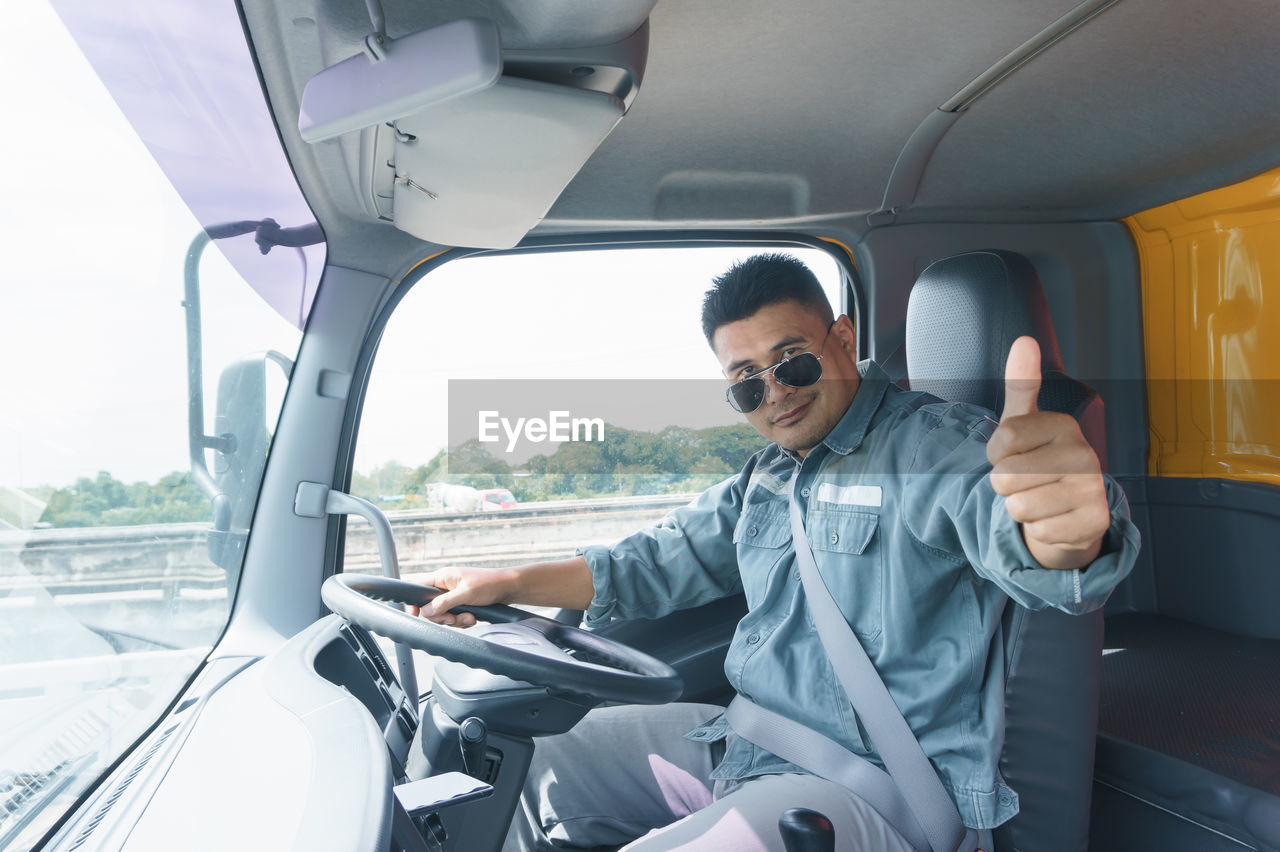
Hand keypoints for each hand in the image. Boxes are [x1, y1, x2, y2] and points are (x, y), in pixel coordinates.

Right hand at [410, 565, 516, 627]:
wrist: (510, 589)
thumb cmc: (490, 584)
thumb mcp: (466, 594)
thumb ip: (444, 602)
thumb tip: (425, 611)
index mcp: (443, 577)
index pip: (418, 586)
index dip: (414, 601)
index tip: (415, 614)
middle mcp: (445, 586)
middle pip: (430, 607)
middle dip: (441, 617)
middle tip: (453, 618)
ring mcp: (453, 597)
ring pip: (443, 615)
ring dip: (455, 620)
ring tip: (470, 617)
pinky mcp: (462, 605)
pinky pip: (454, 618)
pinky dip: (463, 621)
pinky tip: (474, 618)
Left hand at [986, 337, 1109, 569]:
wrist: (1067, 512)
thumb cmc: (1038, 463)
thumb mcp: (1023, 424)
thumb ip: (1022, 385)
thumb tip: (1025, 340)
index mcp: (1063, 425)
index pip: (1002, 439)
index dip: (995, 455)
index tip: (1011, 455)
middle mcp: (1084, 454)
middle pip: (1006, 476)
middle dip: (1004, 486)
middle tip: (1026, 482)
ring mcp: (1093, 488)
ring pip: (1019, 506)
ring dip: (1019, 509)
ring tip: (1039, 500)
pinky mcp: (1094, 522)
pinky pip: (1038, 531)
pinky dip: (1038, 530)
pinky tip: (1053, 518)